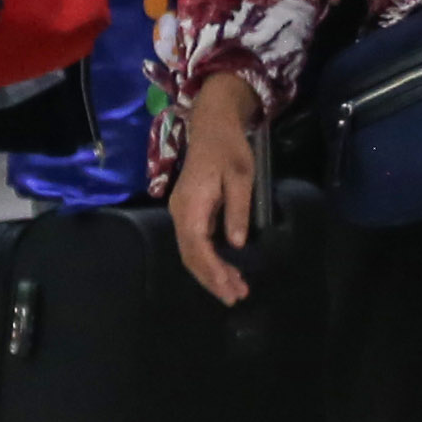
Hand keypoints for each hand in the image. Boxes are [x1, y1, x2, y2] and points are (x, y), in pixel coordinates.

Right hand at [168, 74, 259, 303]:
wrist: (212, 125)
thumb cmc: (229, 148)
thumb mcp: (241, 177)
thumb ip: (238, 211)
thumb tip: (236, 244)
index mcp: (191, 207)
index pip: (198, 249)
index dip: (214, 272)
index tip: (232, 288)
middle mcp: (180, 213)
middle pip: (191, 256)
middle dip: (212, 279)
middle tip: (236, 296)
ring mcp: (181, 212)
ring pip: (190, 252)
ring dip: (210, 272)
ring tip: (233, 288)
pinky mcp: (187, 211)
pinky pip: (193, 243)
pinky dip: (208, 260)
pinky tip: (224, 268)